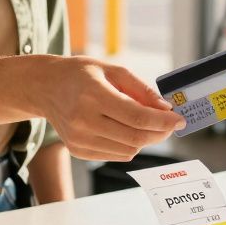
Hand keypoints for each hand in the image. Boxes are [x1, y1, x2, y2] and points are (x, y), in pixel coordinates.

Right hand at [36, 56, 184, 161]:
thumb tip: (165, 109)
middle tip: (171, 124)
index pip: (137, 117)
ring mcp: (78, 139)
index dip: (163, 121)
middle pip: (136, 137)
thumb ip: (141, 89)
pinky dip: (129, 145)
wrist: (46, 87)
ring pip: (129, 150)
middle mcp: (83, 120)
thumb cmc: (81, 74)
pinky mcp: (77, 150)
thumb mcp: (113, 70)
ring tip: (147, 124)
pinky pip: (116, 155)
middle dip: (160, 133)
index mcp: (93, 95)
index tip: (179, 119)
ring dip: (145, 139)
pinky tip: (126, 130)